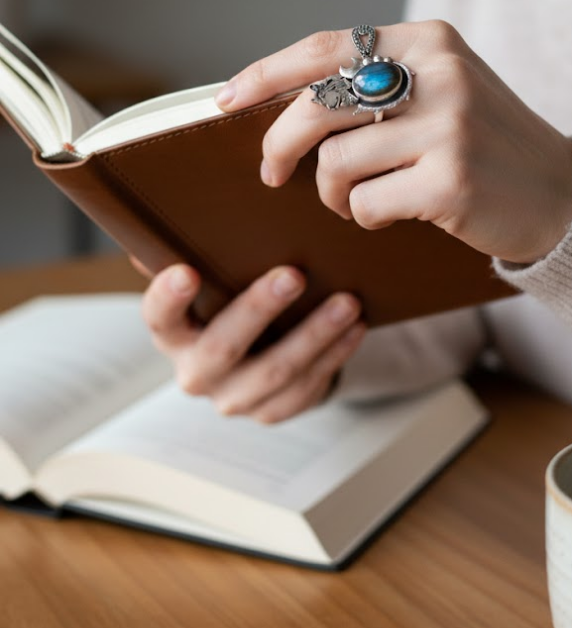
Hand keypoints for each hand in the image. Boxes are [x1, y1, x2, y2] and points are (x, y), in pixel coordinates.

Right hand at [139, 262, 365, 422]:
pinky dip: (333, 357)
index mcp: (173, 334)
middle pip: (222, 347)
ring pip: (275, 372)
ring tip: (347, 302)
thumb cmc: (228, 302)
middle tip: (294, 275)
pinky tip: (355, 329)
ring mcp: (233, 398)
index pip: (160, 317)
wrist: (253, 357)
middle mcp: (196, 372)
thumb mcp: (212, 281)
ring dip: (314, 335)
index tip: (187, 271)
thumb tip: (179, 215)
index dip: (169, 298)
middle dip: (259, 310)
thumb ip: (196, 251)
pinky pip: (305, 389)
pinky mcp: (270, 411)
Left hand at [215, 20, 571, 264]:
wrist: (558, 194)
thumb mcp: (440, 88)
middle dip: (278, 146)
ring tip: (354, 200)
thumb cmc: (481, 143)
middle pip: (316, 106)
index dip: (265, 74)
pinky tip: (388, 215)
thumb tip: (281, 104)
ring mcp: (448, 125)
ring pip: (336, 162)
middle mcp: (437, 72)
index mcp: (426, 40)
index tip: (225, 100)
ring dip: (332, 193)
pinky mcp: (451, 179)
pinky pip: (366, 204)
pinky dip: (364, 217)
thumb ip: (377, 82)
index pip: (324, 48)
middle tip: (271, 174)